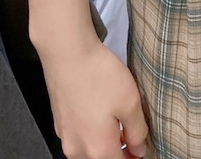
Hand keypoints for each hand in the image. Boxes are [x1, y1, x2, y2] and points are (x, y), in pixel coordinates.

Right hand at [39, 36, 148, 158]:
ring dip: (103, 145)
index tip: (141, 148)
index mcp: (98, 149)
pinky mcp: (59, 122)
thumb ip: (137, 131)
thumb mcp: (130, 101)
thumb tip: (138, 149)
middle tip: (132, 138)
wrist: (67, 53)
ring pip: (88, 152)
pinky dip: (90, 135)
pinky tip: (98, 115)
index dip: (134, 157)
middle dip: (118, 153)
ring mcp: (65, 136)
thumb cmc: (100, 76)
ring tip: (116, 126)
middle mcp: (77, 149)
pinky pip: (78, 138)